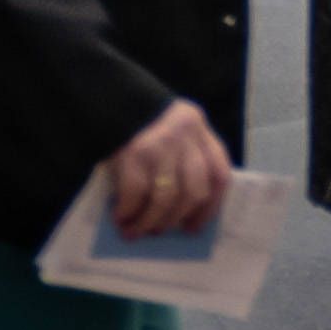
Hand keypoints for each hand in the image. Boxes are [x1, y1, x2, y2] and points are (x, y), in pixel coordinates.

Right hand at [103, 99, 233, 239]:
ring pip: (166, 197)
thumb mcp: (173, 135)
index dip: (210, 207)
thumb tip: (177, 214)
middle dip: (176, 218)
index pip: (219, 174)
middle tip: (159, 232)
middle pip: (195, 190)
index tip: (194, 227)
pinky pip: (136, 193)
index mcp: (200, 131)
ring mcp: (161, 145)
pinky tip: (121, 217)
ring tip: (135, 231)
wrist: (111, 97)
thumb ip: (182, 162)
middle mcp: (186, 138)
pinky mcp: (134, 153)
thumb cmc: (143, 126)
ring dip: (149, 222)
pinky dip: (129, 211)